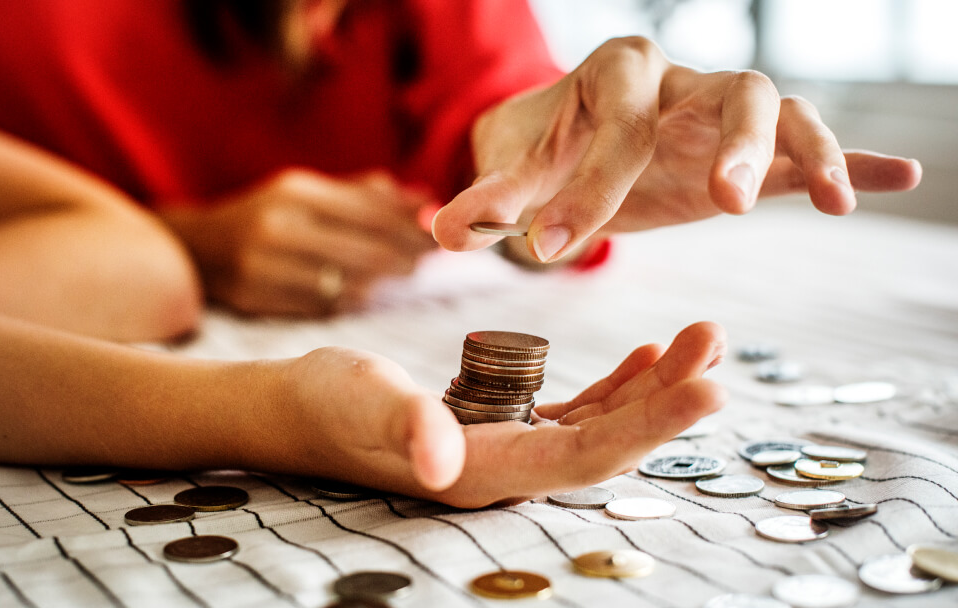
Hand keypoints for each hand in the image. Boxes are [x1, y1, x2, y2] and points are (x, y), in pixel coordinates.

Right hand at [164, 169, 437, 315]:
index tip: (439, 234)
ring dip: (383, 281)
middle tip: (429, 259)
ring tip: (403, 272)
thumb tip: (425, 200)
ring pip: (347, 283)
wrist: (197, 248)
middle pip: (365, 251)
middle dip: (405, 256)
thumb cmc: (266, 216)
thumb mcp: (307, 192)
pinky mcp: (257, 299)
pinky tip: (365, 291)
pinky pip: (323, 306)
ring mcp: (265, 267)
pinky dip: (351, 299)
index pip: (370, 212)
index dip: (411, 226)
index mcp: (295, 193)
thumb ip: (365, 195)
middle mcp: (278, 227)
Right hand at [276, 321, 726, 508]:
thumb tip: (439, 461)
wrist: (298, 408)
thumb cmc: (325, 403)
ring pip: (600, 424)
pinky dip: (616, 385)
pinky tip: (646, 358)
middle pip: (609, 442)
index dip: (651, 428)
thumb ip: (405, 427)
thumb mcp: (363, 403)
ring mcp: (507, 450)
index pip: (586, 457)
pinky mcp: (501, 426)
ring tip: (699, 342)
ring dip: (653, 387)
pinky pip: (574, 411)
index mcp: (484, 472)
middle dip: (669, 400)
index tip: (709, 389)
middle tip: (716, 347)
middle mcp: (507, 471)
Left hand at [432, 36, 922, 262]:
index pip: (615, 128)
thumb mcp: (514, 173)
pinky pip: (808, 146)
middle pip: (729, 91)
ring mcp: (718, 112)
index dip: (585, 188)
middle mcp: (678, 81)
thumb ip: (486, 201)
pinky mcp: (746, 150)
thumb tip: (441, 231)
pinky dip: (850, 160)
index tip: (551, 248)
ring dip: (805, 150)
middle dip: (731, 143)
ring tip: (830, 200)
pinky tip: (897, 179)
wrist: (569, 141)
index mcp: (615, 76)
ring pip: (781, 110)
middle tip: (723, 204)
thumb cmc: (543, 152)